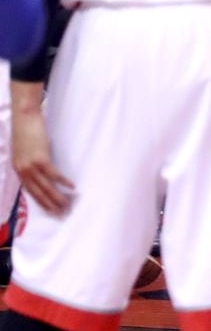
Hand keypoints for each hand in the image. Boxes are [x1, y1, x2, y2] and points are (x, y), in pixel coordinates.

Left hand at [11, 88, 73, 215]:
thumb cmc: (26, 130)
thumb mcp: (25, 150)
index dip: (42, 203)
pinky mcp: (40, 158)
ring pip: (46, 187)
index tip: (52, 211)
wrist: (24, 116)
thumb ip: (31, 161)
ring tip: (68, 205)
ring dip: (58, 197)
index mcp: (18, 170)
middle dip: (51, 205)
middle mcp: (22, 171)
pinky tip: (72, 186)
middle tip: (62, 214)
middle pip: (38, 193)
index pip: (31, 192)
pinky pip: (53, 174)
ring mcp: (30, 166)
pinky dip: (63, 181)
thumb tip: (42, 169)